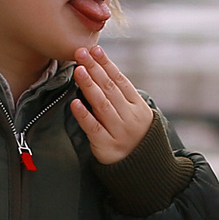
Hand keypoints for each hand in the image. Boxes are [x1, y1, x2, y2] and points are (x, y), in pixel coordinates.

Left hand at [70, 45, 154, 164]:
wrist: (144, 170)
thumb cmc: (134, 137)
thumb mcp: (136, 115)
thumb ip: (122, 97)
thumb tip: (101, 71)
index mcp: (137, 106)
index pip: (120, 80)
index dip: (106, 64)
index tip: (94, 49)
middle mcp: (130, 117)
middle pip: (110, 88)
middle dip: (94, 69)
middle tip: (80, 53)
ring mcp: (118, 132)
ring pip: (102, 105)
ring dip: (89, 85)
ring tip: (78, 70)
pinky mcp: (106, 146)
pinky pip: (93, 128)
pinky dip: (83, 115)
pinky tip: (74, 102)